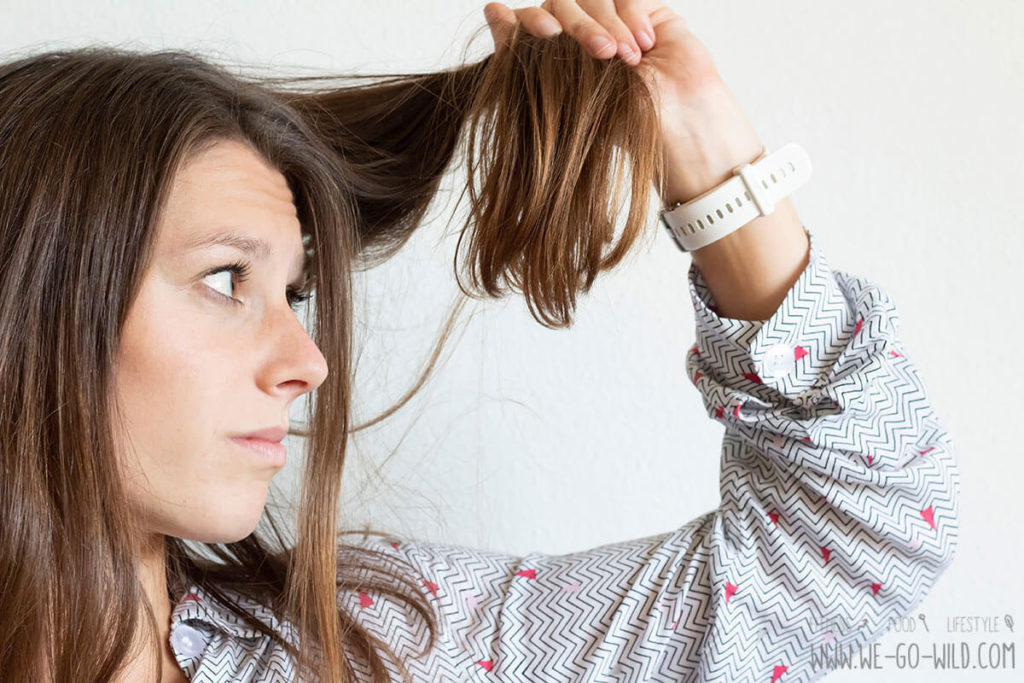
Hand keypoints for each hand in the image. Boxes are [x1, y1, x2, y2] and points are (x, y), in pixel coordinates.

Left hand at [483, 1, 765, 204]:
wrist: (678, 136)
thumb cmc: (623, 131)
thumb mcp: (565, 96)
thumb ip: (525, 56)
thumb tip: (492, 9)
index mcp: (556, 60)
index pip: (531, 22)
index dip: (529, 21)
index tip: (542, 33)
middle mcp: (583, 39)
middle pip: (560, 4)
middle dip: (575, 25)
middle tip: (596, 53)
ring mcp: (616, 24)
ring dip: (606, 25)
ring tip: (625, 62)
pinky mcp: (649, 15)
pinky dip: (630, 17)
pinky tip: (642, 48)